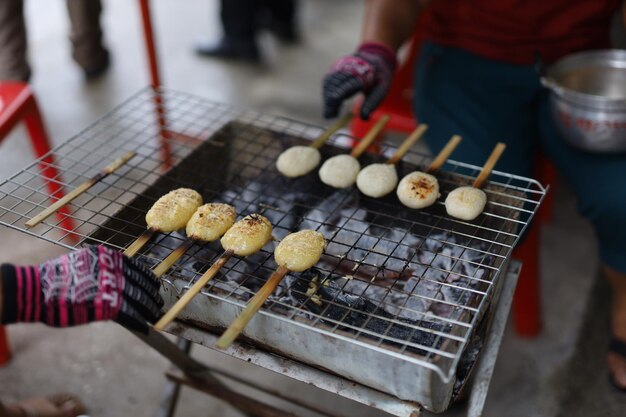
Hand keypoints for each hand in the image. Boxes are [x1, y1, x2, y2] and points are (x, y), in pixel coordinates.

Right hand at [0, 244, 162, 332]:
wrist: (36, 290)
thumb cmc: (55, 279)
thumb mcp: (83, 263)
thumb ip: (102, 268)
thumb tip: (116, 278)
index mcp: (107, 257)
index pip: (135, 267)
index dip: (147, 278)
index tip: (155, 284)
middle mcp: (113, 269)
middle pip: (139, 283)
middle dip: (151, 294)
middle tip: (159, 301)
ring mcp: (111, 286)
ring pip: (138, 298)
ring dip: (148, 308)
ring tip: (155, 314)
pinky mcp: (107, 305)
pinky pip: (129, 314)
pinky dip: (139, 321)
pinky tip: (145, 327)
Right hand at [322, 42, 396, 119]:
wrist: (375, 57)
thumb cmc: (379, 77)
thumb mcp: (381, 90)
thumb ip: (372, 103)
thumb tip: (364, 118)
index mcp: (365, 73)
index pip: (348, 86)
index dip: (337, 100)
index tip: (331, 115)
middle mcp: (351, 66)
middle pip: (335, 84)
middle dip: (329, 101)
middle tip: (329, 116)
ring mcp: (342, 64)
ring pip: (329, 81)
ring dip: (327, 97)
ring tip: (330, 111)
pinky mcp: (336, 65)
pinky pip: (328, 79)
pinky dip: (327, 91)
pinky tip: (329, 101)